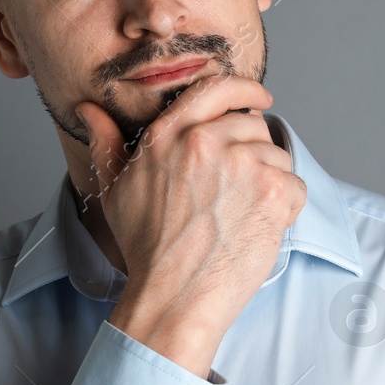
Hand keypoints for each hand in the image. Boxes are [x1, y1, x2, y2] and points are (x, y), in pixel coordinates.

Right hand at [75, 73, 306, 376]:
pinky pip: (295, 185)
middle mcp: (208, 142)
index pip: (216, 88)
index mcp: (170, 135)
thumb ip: (105, 142)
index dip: (244, 89)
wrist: (175, 297)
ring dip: (268, 180)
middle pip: (251, 125)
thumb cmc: (146, 249)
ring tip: (241, 213)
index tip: (259, 97)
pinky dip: (285, 206)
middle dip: (251, 152)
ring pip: (276, 156)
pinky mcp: (273, 193)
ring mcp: (244, 165)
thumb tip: (89, 110)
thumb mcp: (115, 189)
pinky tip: (258, 226)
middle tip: (238, 188)